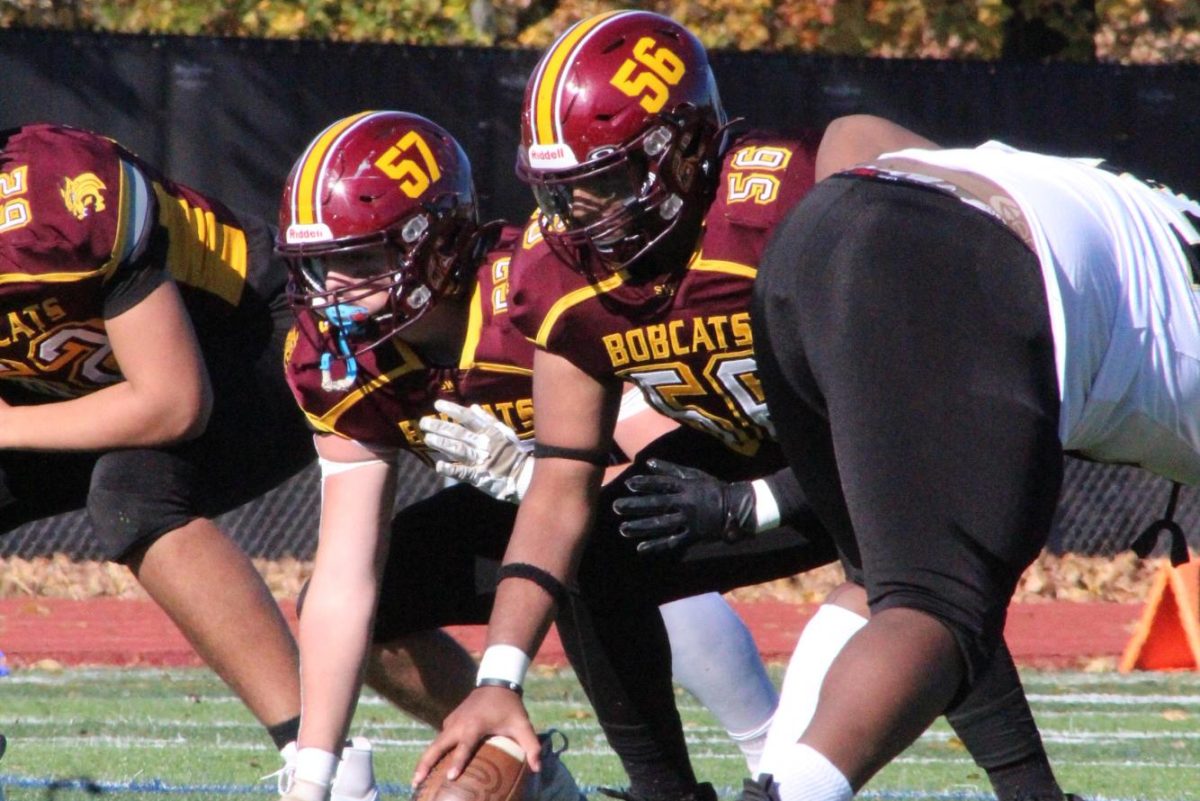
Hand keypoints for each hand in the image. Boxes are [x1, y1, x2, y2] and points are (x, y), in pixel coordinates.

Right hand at [412, 686, 541, 784]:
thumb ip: (531, 746)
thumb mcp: (522, 724)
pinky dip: (433, 752)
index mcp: (475, 725)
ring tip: (416, 781)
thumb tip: (537, 768)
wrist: (496, 681)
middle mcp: (458, 724)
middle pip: (437, 746)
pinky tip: (430, 766)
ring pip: (435, 744)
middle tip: (416, 783)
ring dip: (425, 760)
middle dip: (425, 764)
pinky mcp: (450, 721)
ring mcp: (451, 721)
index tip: (451, 777)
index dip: (458, 761)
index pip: (464, 746)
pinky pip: (439, 739)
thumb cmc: (509, 706)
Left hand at [419, 400, 533, 502]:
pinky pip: (463, 472)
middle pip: (458, 433)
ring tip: (428, 438)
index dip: (453, 410)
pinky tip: (439, 465)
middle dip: (440, 426)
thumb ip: (488, 420)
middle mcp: (483, 444)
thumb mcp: (505, 432)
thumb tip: (473, 407)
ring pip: (458, 449)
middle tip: (424, 422)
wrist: (523, 477)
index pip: (468, 418)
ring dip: (442, 443)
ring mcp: (481, 460)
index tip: (438, 404)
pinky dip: (451, 469)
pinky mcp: (479, 477)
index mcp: (489, 432)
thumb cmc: (512, 453)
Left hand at [612, 458, 756, 552]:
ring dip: (641, 527)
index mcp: (686, 487)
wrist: (735, 507)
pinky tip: (640, 548)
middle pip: (657, 505)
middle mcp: (686, 504)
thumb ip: (670, 470)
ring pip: (662, 525)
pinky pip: (672, 542)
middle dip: (636, 506)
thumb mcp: (693, 474)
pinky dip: (656, 546)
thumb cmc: (711, 488)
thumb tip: (648, 463)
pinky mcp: (692, 536)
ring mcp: (689, 521)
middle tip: (616, 507)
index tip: (629, 484)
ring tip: (623, 529)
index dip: (646, 484)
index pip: (663, 484)